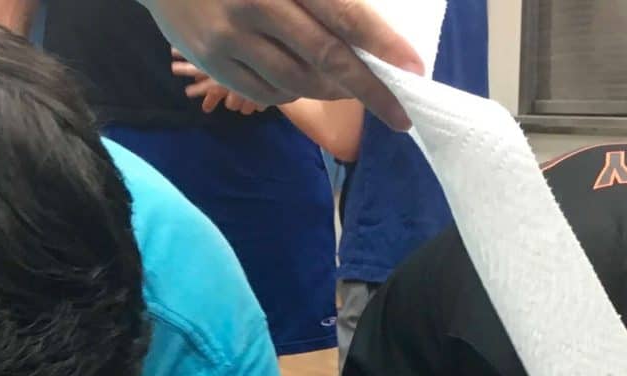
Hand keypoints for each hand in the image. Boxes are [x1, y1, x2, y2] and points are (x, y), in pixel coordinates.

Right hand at [139, 0, 423, 128]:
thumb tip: (365, 26)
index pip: (343, 14)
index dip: (382, 44)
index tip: (413, 69)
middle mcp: (256, 7)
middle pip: (326, 58)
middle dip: (370, 90)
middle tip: (400, 115)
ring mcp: (231, 40)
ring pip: (298, 82)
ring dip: (333, 92)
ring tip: (353, 90)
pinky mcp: (213, 63)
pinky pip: (267, 93)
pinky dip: (294, 93)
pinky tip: (305, 81)